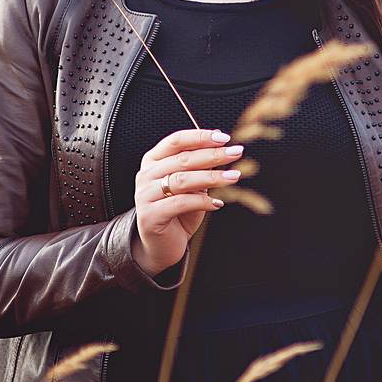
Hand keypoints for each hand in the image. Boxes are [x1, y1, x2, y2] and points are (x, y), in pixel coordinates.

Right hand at [131, 128, 244, 276]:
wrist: (162, 244)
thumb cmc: (178, 211)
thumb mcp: (191, 185)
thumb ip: (200, 167)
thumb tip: (219, 145)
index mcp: (153, 161)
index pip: (176, 141)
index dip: (200, 137)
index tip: (224, 138)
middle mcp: (146, 175)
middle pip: (183, 159)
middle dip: (213, 155)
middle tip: (236, 152)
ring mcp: (145, 195)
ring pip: (183, 180)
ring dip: (212, 177)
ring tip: (233, 176)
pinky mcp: (150, 215)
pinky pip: (181, 203)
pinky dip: (202, 202)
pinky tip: (217, 203)